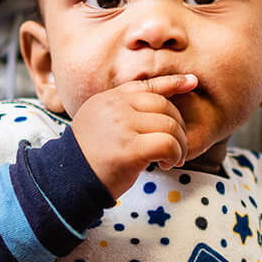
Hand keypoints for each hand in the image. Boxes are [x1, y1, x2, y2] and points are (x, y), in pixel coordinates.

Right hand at [70, 74, 196, 196]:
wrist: (68, 179)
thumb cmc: (89, 156)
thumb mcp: (100, 122)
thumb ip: (122, 111)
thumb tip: (157, 106)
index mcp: (110, 98)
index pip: (147, 85)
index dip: (174, 82)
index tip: (192, 82)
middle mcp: (116, 106)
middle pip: (165, 106)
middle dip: (179, 126)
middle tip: (177, 147)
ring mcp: (123, 126)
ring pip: (170, 125)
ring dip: (179, 145)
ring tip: (173, 159)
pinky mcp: (130, 149)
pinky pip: (167, 144)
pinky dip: (174, 155)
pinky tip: (166, 164)